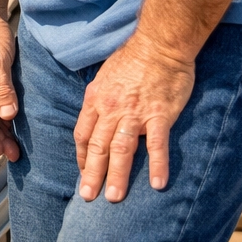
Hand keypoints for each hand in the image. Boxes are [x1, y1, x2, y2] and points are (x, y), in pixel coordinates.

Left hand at [74, 33, 194, 201]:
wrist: (158, 44)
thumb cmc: (132, 58)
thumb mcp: (104, 77)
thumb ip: (100, 98)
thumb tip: (96, 114)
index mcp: (95, 100)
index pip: (83, 134)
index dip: (82, 156)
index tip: (83, 172)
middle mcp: (111, 109)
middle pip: (97, 146)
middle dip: (91, 174)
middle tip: (88, 197)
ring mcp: (135, 113)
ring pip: (121, 149)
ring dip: (117, 175)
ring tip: (113, 197)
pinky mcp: (159, 115)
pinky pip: (157, 144)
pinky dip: (157, 165)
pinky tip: (158, 184)